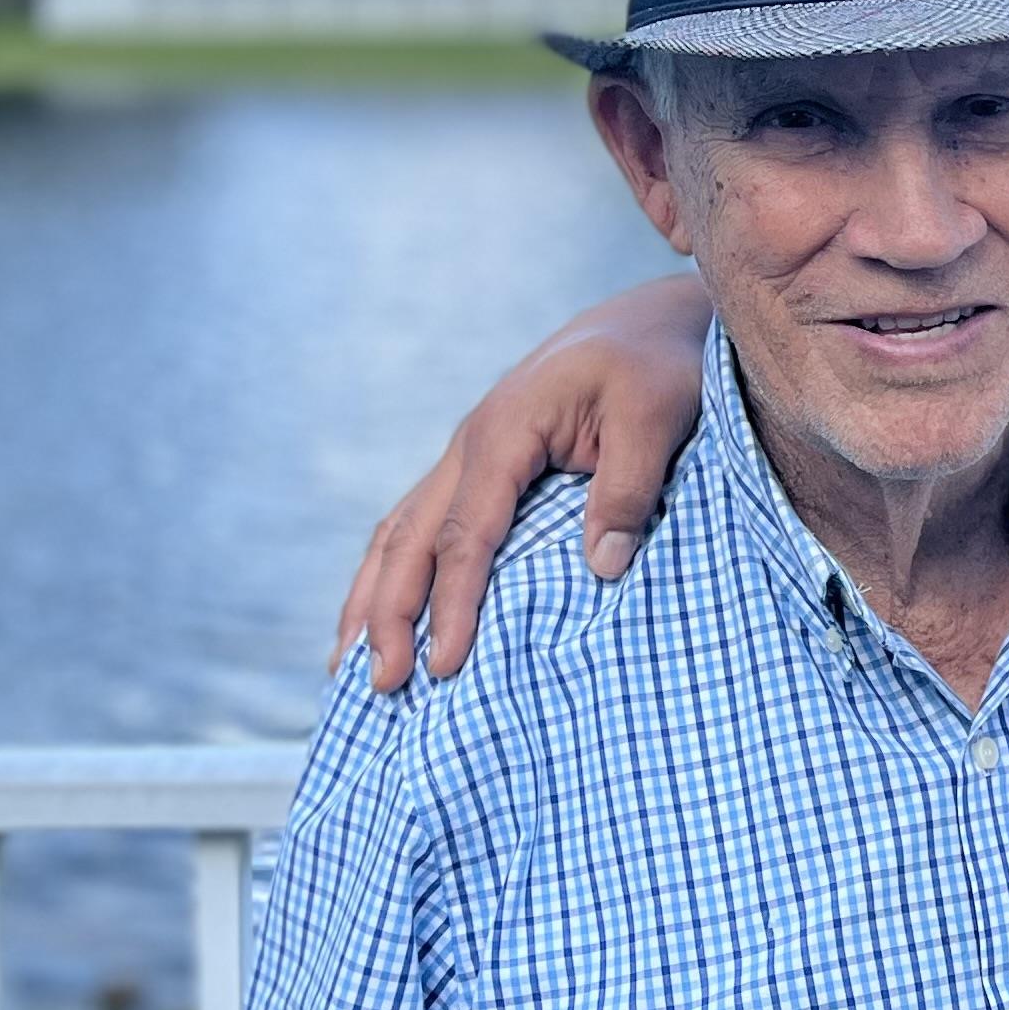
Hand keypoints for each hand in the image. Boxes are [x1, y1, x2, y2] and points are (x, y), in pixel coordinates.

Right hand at [332, 276, 713, 690]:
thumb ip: (629, 487)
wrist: (647, 321)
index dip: (452, 603)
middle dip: (389, 615)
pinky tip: (387, 613)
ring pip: (400, 532)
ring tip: (351, 668)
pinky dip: (395, 571)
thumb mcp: (657, 415)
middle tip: (384, 688)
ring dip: (373, 599)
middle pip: (411, 540)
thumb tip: (602, 567)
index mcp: (503, 432)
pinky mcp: (480, 466)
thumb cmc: (657, 365)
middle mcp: (469, 444)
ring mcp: (467, 454)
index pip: (465, 534)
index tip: (445, 666)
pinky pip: (421, 523)